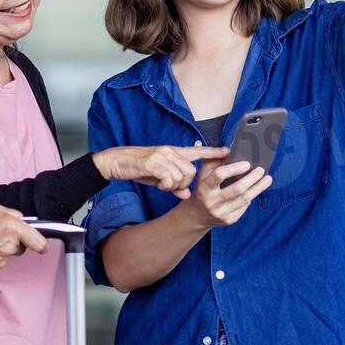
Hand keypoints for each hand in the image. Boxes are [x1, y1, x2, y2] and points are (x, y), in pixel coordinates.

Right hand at [92, 145, 224, 199]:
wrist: (117, 161)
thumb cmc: (138, 168)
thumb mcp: (159, 176)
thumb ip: (174, 183)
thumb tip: (187, 194)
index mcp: (173, 152)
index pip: (197, 151)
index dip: (212, 152)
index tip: (227, 151)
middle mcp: (170, 152)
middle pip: (191, 171)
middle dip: (184, 183)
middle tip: (171, 186)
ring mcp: (162, 156)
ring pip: (181, 175)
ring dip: (173, 185)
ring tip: (162, 185)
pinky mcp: (153, 163)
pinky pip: (168, 178)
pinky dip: (165, 185)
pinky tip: (158, 184)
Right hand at [179, 157, 271, 228]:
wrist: (197, 215)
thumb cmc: (203, 189)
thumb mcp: (202, 174)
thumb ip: (214, 161)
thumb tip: (229, 151)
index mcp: (204, 188)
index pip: (219, 175)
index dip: (234, 168)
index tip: (247, 163)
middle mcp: (212, 202)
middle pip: (237, 189)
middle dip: (252, 178)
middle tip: (261, 170)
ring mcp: (221, 213)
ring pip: (245, 199)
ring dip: (258, 188)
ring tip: (268, 179)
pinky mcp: (228, 220)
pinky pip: (244, 207)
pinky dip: (250, 198)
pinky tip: (254, 191)